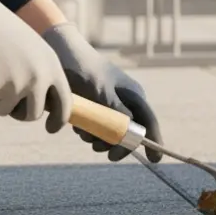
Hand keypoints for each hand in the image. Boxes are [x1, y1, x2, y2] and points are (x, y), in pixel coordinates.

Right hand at [0, 0, 72, 131]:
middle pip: (32, 114)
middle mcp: (38, 78)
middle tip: (3, 99)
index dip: (58, 119)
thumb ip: (39, 74)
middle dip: (18, 112)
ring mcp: (15, 85)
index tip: (51, 128)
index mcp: (52, 66)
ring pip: (4, 110)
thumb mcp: (30, 49)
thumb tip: (40, 106)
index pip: (64, 102)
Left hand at [41, 23, 162, 162]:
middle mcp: (126, 102)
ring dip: (96, 137)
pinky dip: (88, 131)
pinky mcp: (95, 108)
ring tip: (81, 130)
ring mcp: (110, 106)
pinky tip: (77, 124)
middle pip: (128, 133)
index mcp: (134, 96)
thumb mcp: (101, 91)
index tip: (154, 160)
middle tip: (96, 149)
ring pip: (110, 133)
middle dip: (113, 143)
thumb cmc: (84, 69)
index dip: (153, 141)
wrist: (61, 54)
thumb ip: (116, 110)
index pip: (149, 122)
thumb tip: (132, 129)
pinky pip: (96, 128)